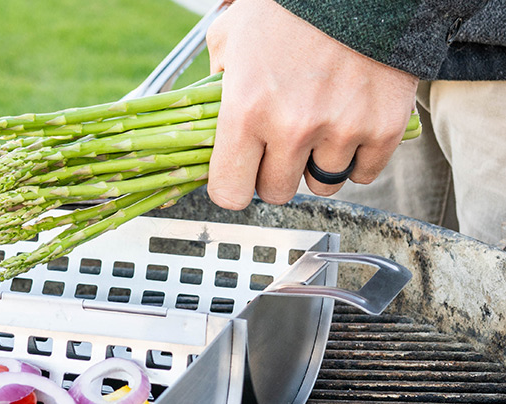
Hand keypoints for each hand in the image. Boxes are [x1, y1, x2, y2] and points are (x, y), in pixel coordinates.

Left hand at [205, 0, 419, 208]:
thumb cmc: (288, 7)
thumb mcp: (229, 38)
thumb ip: (216, 86)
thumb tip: (210, 123)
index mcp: (246, 111)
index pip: (229, 192)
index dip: (232, 184)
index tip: (239, 173)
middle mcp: (292, 128)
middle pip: (275, 192)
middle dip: (274, 172)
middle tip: (281, 142)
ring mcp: (341, 130)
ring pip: (322, 184)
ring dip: (317, 165)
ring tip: (318, 128)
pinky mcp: (384, 128)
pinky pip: (364, 173)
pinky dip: (357, 157)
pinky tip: (349, 126)